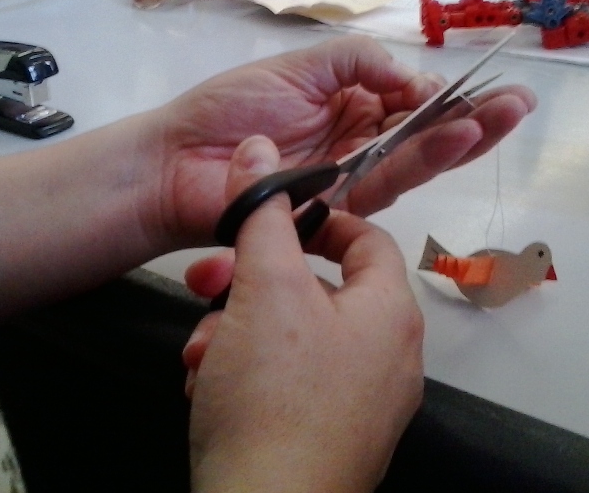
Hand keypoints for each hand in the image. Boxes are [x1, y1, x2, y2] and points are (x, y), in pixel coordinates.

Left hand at [149, 35, 535, 253]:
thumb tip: (413, 77)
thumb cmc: (230, 109)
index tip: (480, 82)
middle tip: (521, 101)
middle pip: (423, 131)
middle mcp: (356, 141)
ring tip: (505, 115)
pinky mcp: (340, 205)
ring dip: (462, 138)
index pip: (406, 99)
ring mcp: (349, 175)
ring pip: (416, 158)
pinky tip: (458, 137)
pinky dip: (423, 158)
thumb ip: (356, 63)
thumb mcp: (299, 66)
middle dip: (474, 117)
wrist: (178, 163)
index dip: (443, 93)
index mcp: (346, 104)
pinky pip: (388, 179)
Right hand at [186, 135, 423, 492]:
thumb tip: (263, 149)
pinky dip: (246, 374)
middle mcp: (388, 359)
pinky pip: (287, 383)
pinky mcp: (327, 438)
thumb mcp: (264, 288)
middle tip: (206, 287)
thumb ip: (263, 214)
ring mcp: (360, 405)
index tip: (266, 220)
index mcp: (389, 313)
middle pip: (316, 290)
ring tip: (200, 352)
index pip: (366, 237)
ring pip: (292, 338)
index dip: (315, 218)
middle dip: (249, 284)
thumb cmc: (273, 397)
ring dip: (236, 331)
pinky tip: (206, 385)